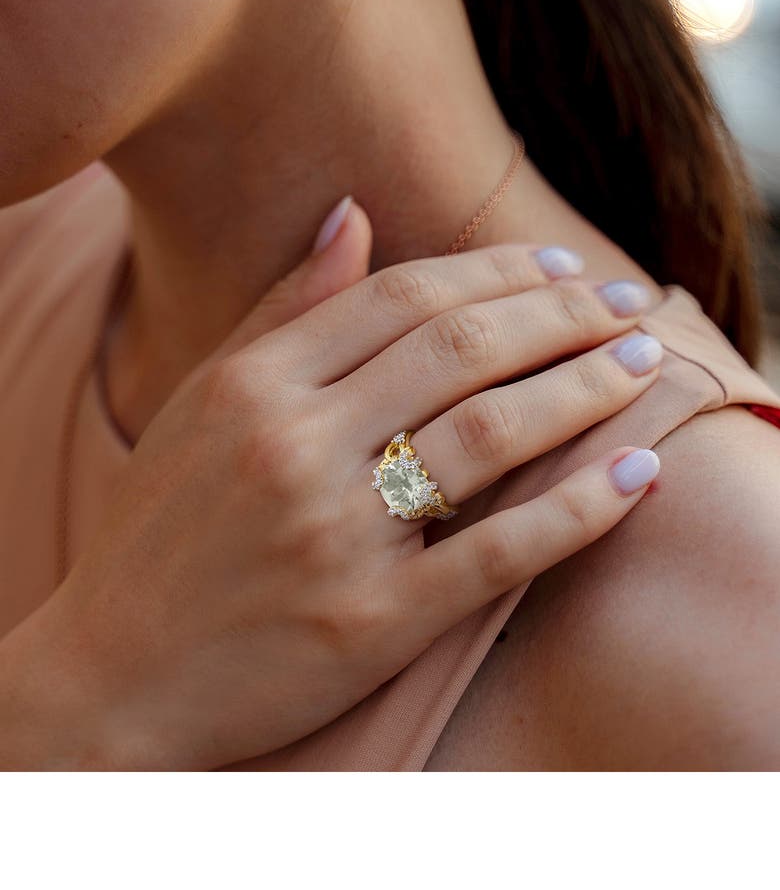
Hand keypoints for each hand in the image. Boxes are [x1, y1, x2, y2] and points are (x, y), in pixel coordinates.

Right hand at [0, 199, 662, 768]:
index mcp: (253, 384)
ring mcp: (337, 535)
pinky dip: (578, 509)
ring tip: (647, 362)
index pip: (404, 298)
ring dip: (587, 387)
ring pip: (493, 434)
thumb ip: (281, 308)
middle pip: (462, 349)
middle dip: (563, 315)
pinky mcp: (374, 621)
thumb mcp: (202, 404)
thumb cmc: (158, 534)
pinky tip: (636, 471)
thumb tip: (353, 213)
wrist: (112, 677)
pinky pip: (498, 552)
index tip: (561, 269)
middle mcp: (295, 445)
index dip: (497, 272)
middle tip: (628, 302)